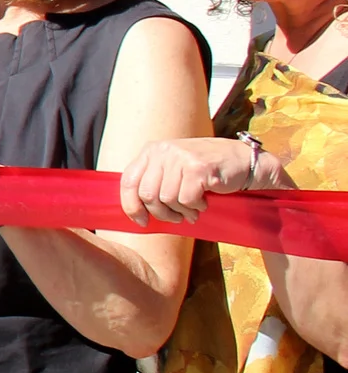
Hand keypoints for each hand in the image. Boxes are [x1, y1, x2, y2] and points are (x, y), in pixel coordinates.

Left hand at [121, 136, 267, 224]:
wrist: (243, 161)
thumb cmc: (206, 170)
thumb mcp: (173, 169)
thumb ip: (153, 181)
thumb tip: (134, 210)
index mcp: (152, 151)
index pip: (128, 181)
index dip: (131, 205)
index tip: (142, 221)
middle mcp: (163, 151)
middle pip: (147, 194)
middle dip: (161, 213)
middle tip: (176, 217)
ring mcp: (180, 158)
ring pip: (167, 199)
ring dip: (181, 211)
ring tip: (192, 209)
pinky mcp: (198, 168)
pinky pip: (186, 200)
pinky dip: (195, 207)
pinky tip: (204, 202)